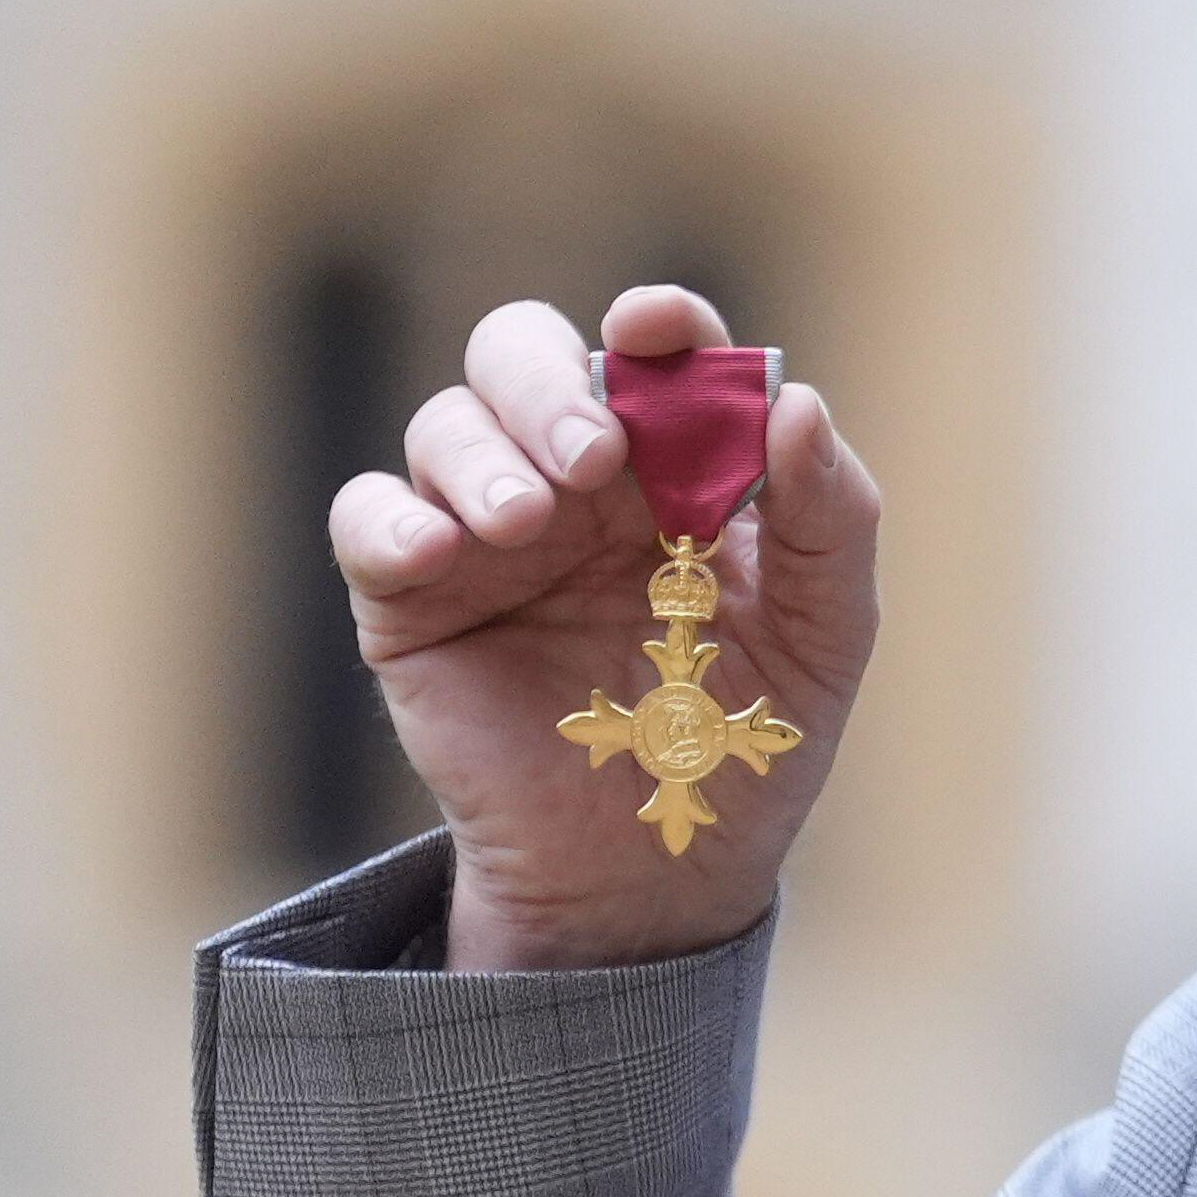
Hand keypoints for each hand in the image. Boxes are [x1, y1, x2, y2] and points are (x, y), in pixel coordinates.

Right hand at [329, 286, 882, 970]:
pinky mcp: (411, 598)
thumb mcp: (824, 634)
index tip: (657, 327)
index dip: (658, 324)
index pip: (656, 358)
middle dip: (549, 382)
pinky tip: (437, 552)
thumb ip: (829, 519)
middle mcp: (572, 480)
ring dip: (481, 452)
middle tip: (593, 454)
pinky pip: (367, 517)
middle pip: (525, 358)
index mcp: (676, 467)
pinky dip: (391, 518)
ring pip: (446, 424)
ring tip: (527, 522)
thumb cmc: (745, 745)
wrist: (655, 872)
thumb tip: (796, 402)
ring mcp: (485, 532)